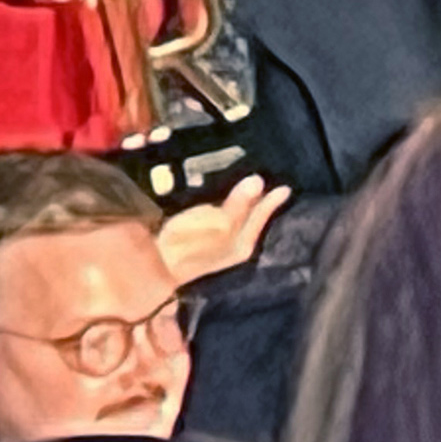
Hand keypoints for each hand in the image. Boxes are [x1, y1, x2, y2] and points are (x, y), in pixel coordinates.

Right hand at [157, 175, 292, 284]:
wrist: (154, 262)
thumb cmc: (188, 243)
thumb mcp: (219, 224)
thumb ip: (240, 204)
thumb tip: (258, 181)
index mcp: (243, 243)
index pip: (262, 216)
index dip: (272, 200)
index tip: (286, 186)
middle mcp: (233, 244)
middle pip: (250, 216)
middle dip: (258, 199)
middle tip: (267, 178)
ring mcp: (216, 242)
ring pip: (235, 217)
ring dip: (241, 200)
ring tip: (247, 180)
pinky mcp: (198, 236)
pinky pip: (219, 215)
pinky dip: (223, 203)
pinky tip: (220, 194)